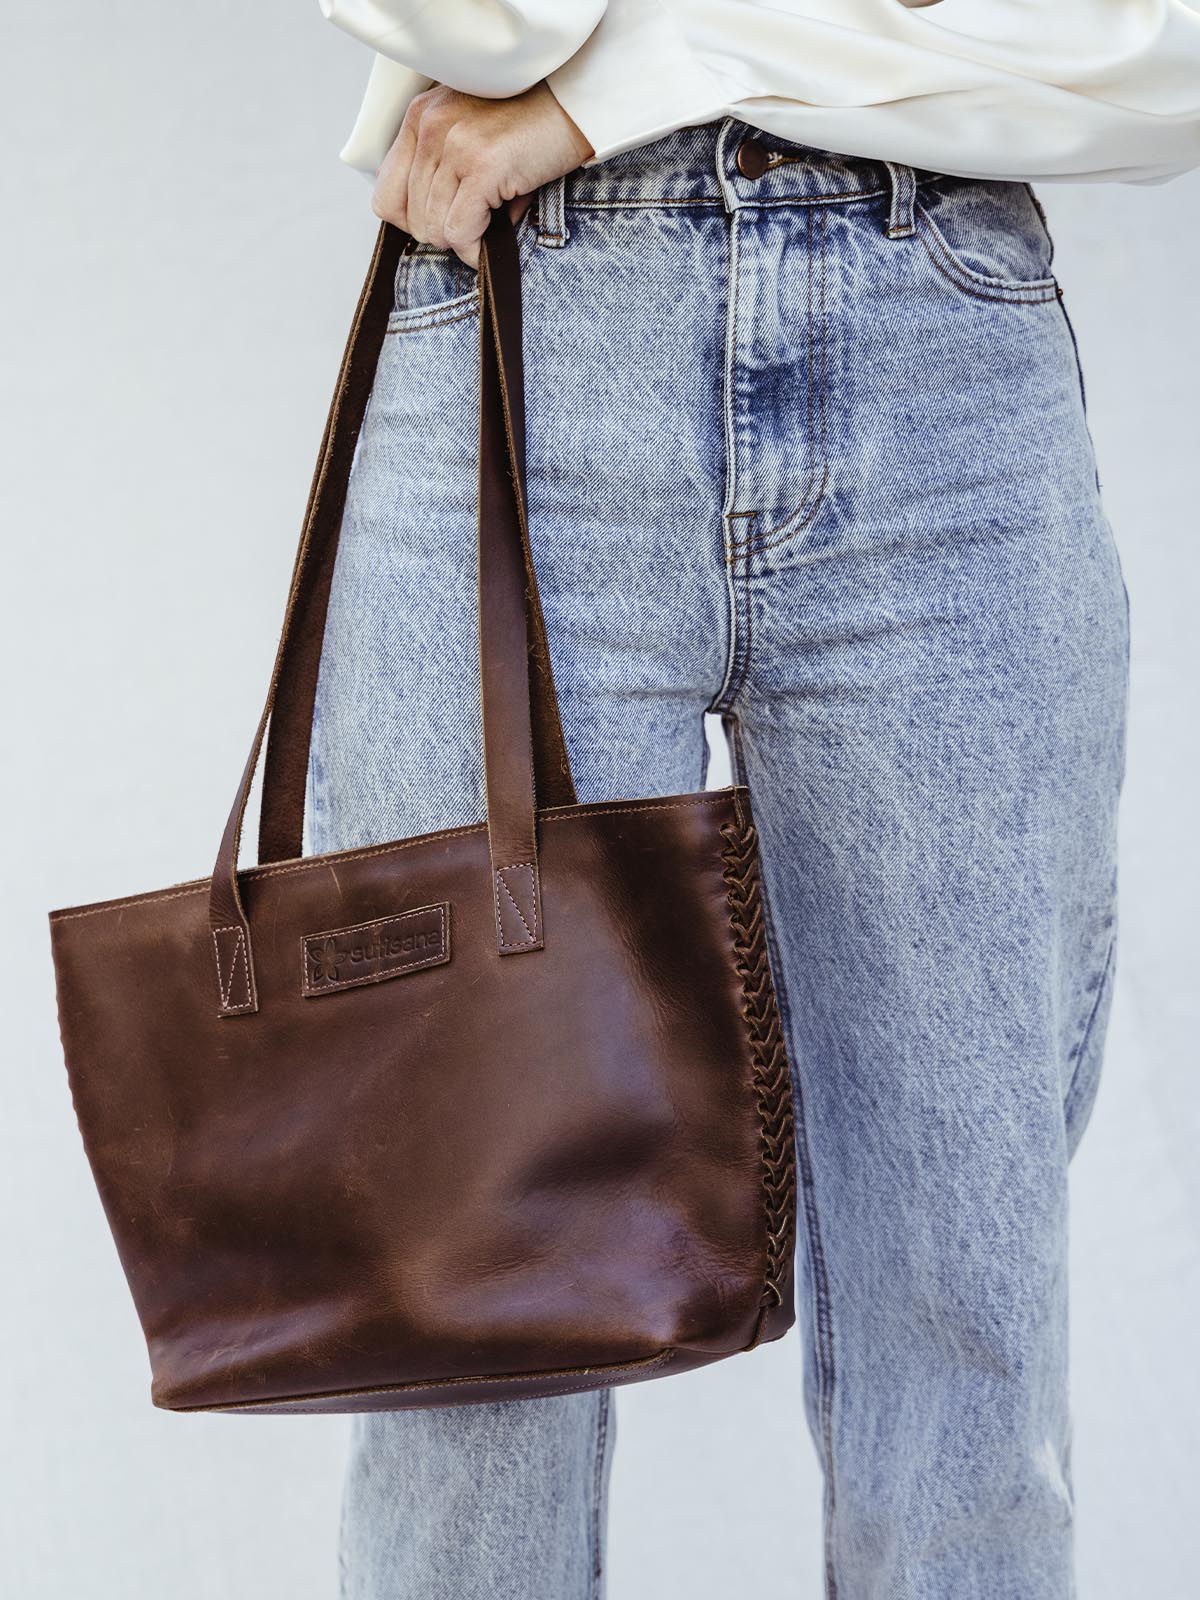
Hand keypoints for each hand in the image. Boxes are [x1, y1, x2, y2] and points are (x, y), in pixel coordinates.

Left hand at [372, 81, 593, 267]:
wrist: (574, 107)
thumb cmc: (527, 127)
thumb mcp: (469, 137)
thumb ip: (439, 171)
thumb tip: (429, 229)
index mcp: (419, 117)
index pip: (386, 194)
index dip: (414, 221)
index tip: (443, 221)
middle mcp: (429, 126)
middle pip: (411, 218)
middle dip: (444, 233)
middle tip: (475, 224)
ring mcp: (454, 145)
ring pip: (435, 229)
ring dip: (463, 241)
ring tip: (489, 226)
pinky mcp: (482, 166)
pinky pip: (460, 233)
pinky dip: (476, 248)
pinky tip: (494, 238)